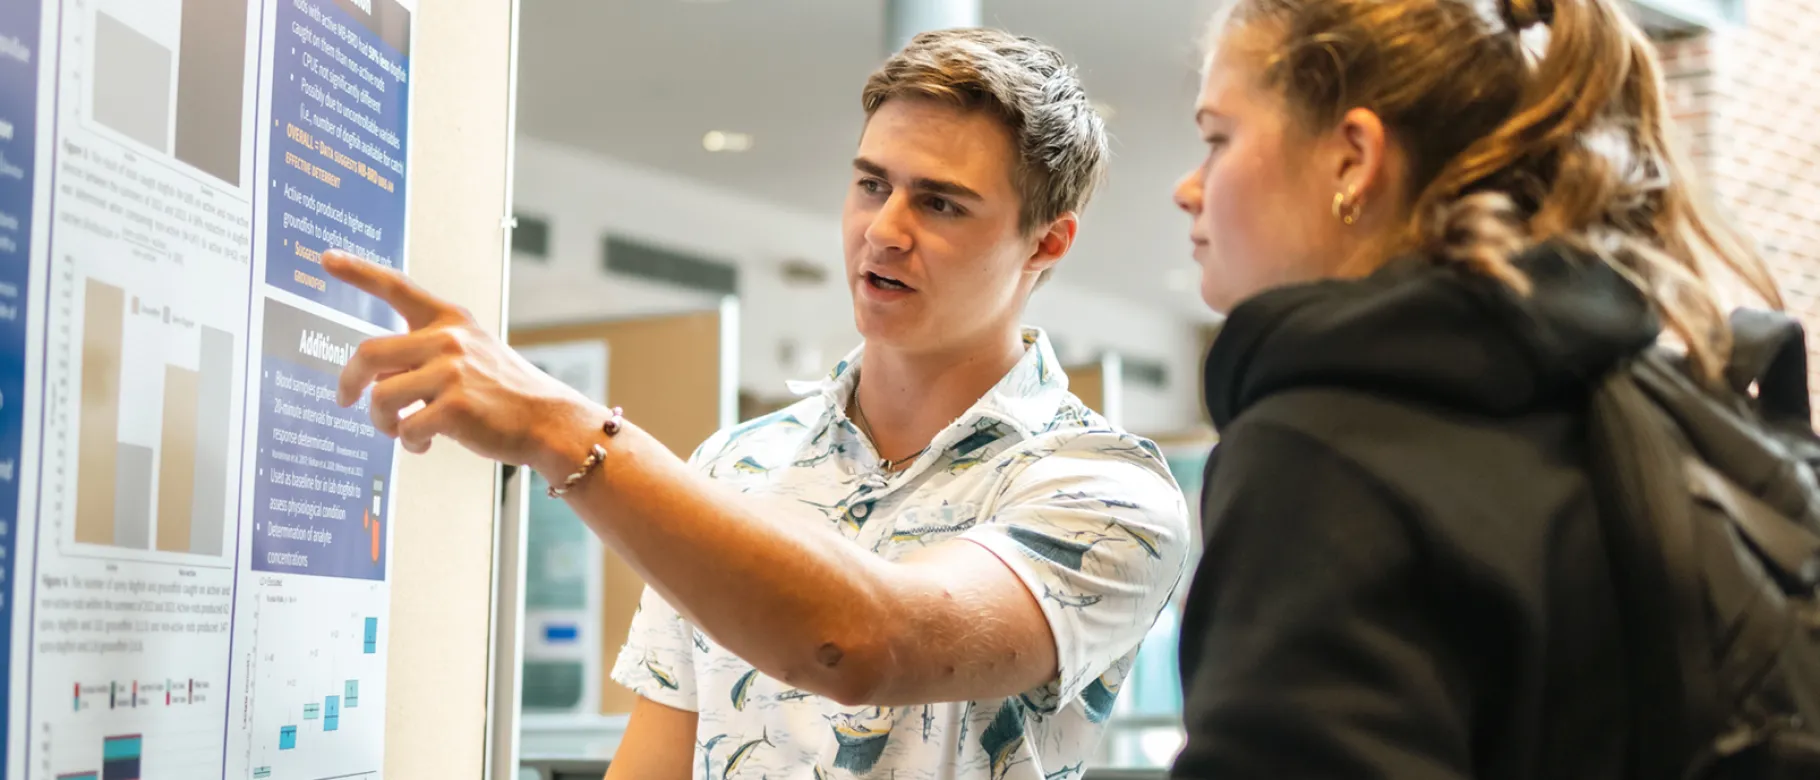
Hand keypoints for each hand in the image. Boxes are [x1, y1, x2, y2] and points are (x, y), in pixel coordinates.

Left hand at [322, 250, 595, 464]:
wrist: (548, 421)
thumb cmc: (506, 393)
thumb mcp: (471, 354)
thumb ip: (424, 354)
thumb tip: (377, 379)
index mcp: (450, 319)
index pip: (396, 287)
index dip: (358, 272)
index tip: (327, 259)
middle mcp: (447, 339)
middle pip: (368, 353)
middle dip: (348, 382)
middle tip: (344, 399)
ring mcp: (450, 372)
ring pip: (381, 397)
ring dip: (382, 422)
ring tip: (399, 430)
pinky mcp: (454, 407)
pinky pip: (405, 428)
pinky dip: (409, 442)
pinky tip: (425, 443)